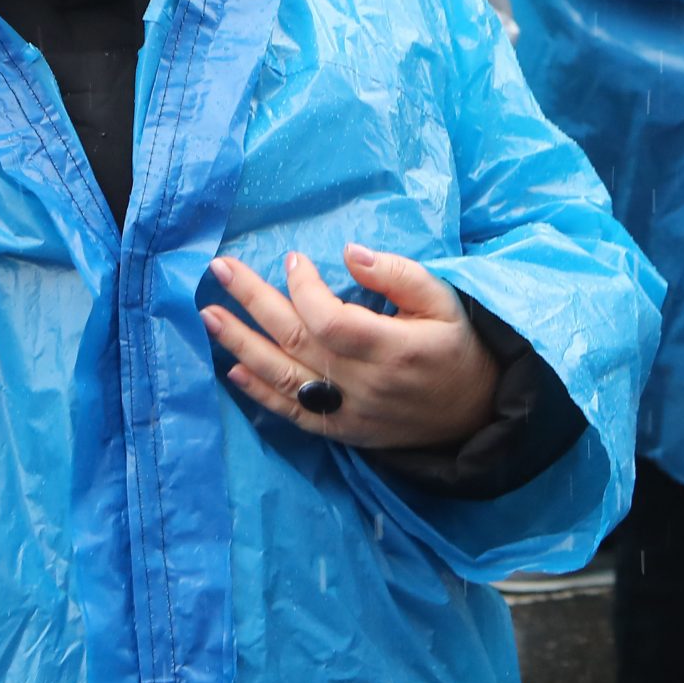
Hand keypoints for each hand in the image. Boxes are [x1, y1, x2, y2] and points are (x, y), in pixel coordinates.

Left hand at [202, 245, 497, 451]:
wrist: (473, 412)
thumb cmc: (457, 345)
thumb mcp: (445, 300)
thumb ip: (399, 275)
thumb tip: (350, 252)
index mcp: (394, 350)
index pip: (331, 322)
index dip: (305, 290)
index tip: (294, 259)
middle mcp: (365, 385)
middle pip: (297, 342)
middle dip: (254, 303)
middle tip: (220, 270)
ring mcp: (349, 412)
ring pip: (285, 378)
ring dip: (242, 345)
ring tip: (210, 315)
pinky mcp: (341, 430)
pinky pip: (293, 413)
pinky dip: (260, 393)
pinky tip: (233, 369)